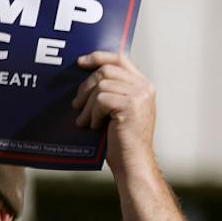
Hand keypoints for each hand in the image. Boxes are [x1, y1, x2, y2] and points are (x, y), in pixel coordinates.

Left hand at [74, 51, 155, 169]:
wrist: (133, 163)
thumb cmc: (123, 141)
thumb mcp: (119, 110)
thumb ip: (113, 91)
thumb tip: (87, 75)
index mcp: (144, 86)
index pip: (120, 58)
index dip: (99, 57)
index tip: (80, 62)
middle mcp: (145, 87)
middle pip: (106, 70)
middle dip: (86, 86)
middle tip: (77, 104)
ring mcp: (140, 96)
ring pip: (101, 85)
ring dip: (88, 104)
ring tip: (85, 120)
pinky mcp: (131, 106)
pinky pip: (101, 99)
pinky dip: (94, 114)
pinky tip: (95, 126)